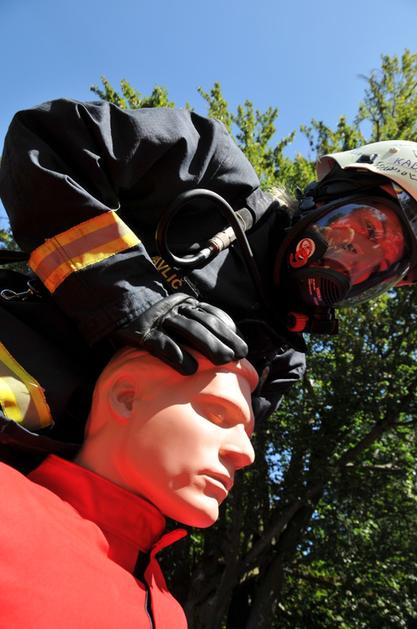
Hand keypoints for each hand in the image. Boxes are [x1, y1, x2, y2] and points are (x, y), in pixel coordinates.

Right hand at [111, 293, 247, 374]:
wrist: (114, 306)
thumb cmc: (150, 321)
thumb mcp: (173, 316)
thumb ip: (192, 325)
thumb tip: (221, 347)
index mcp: (184, 303)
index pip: (211, 313)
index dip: (228, 329)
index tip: (241, 344)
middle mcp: (174, 308)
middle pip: (204, 322)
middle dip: (224, 339)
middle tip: (239, 355)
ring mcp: (159, 320)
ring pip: (188, 330)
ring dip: (209, 346)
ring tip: (225, 361)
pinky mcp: (143, 334)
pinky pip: (162, 344)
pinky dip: (178, 356)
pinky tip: (190, 369)